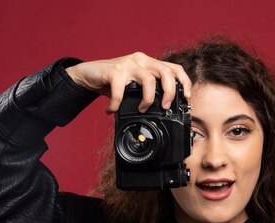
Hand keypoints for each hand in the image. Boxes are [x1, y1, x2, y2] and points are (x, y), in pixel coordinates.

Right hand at [65, 52, 191, 113]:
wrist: (87, 75)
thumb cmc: (112, 82)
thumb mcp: (133, 86)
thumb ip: (147, 91)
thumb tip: (162, 110)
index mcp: (149, 63)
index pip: (173, 68)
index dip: (184, 82)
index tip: (187, 97)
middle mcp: (141, 60)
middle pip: (166, 72)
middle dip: (171, 92)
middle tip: (165, 107)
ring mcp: (128, 64)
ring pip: (149, 80)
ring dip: (148, 99)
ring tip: (142, 109)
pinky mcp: (114, 71)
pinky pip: (121, 90)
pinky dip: (117, 104)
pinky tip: (112, 110)